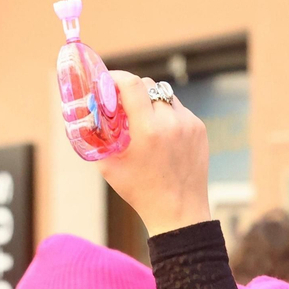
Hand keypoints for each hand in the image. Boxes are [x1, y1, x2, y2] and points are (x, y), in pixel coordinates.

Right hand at [97, 73, 210, 236]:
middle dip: (132, 91)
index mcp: (147, 131)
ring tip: (142, 123)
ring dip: (150, 103)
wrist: (178, 211)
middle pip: (148, 85)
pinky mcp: (199, 128)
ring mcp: (188, 123)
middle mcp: (170, 122)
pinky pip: (178, 110)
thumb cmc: (140, 193)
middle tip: (121, 104)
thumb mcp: (110, 167)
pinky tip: (161, 136)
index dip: (116, 77)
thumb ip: (99, 139)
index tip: (107, 80)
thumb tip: (89, 117)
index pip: (132, 84)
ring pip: (164, 96)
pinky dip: (166, 116)